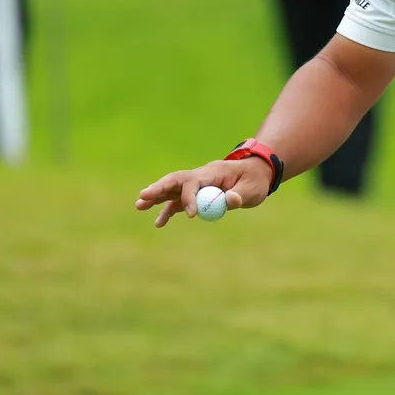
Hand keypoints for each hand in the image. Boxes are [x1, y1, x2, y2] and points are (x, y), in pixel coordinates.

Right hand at [135, 155, 275, 226]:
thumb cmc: (254, 181)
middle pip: (176, 180)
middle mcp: (201, 176)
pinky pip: (178, 201)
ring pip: (173, 189)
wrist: (255, 175)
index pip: (194, 181)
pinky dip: (168, 211)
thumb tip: (230, 201)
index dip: (190, 197)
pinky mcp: (196, 194)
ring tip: (139, 205)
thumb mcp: (253, 189)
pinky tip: (158, 223)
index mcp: (214, 172)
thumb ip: (240, 195)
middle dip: (159, 188)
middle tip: (143, 196)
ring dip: (156, 196)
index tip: (192, 215)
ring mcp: (197, 185)